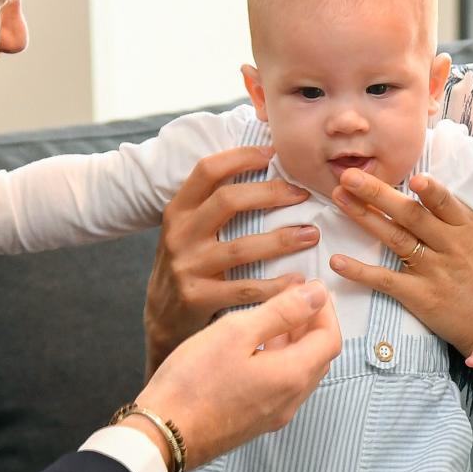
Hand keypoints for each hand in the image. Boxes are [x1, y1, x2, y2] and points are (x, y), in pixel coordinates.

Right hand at [134, 280, 341, 469]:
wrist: (162, 434)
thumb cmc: (194, 380)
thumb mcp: (236, 332)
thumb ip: (281, 312)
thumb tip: (317, 294)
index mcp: (292, 376)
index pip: (330, 339)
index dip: (325, 310)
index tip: (309, 288)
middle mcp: (290, 401)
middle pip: (319, 357)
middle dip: (313, 324)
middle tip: (294, 297)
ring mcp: (273, 415)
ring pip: (300, 372)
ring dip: (296, 342)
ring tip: (274, 316)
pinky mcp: (255, 421)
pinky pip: (281, 386)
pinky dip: (279, 360)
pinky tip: (255, 346)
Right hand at [145, 145, 320, 374]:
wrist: (161, 317)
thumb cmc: (188, 264)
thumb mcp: (188, 229)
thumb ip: (213, 204)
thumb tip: (262, 165)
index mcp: (178, 210)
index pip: (207, 170)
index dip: (240, 157)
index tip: (273, 154)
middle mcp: (180, 234)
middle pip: (228, 201)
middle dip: (271, 193)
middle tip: (302, 194)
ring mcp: (187, 267)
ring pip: (241, 247)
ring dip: (282, 240)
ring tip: (311, 234)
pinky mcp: (198, 298)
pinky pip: (245, 288)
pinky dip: (275, 285)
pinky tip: (298, 281)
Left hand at [328, 169, 472, 354]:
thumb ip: (447, 213)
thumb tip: (414, 181)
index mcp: (464, 226)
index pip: (445, 203)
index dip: (430, 191)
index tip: (413, 177)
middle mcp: (450, 245)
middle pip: (410, 215)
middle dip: (378, 193)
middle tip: (349, 176)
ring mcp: (434, 271)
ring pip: (395, 238)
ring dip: (363, 217)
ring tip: (339, 199)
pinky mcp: (420, 296)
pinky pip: (386, 280)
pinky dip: (360, 271)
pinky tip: (337, 261)